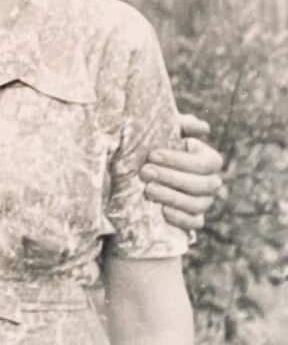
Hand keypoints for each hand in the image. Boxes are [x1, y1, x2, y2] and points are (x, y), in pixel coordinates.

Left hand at [141, 114, 224, 229]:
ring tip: (148, 189)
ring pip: (198, 204)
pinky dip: (179, 218)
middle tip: (145, 172)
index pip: (206, 163)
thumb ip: (181, 125)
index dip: (180, 160)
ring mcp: (203, 202)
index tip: (152, 155)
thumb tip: (203, 128)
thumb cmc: (153, 147)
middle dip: (172, 177)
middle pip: (204, 184)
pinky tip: (162, 210)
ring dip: (172, 197)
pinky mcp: (192, 219)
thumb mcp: (164, 132)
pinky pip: (194, 223)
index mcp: (208, 159)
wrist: (139, 172)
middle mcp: (211, 182)